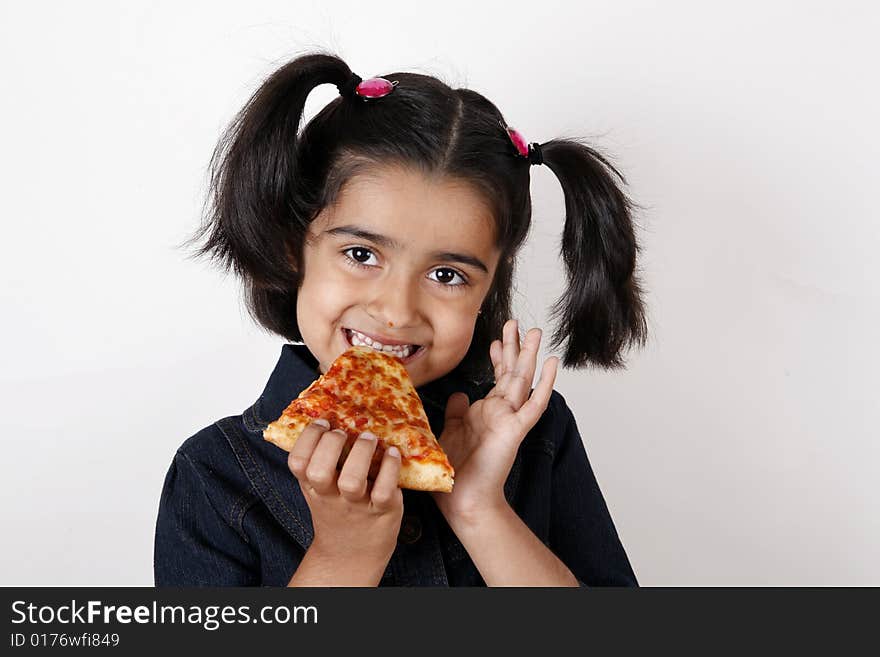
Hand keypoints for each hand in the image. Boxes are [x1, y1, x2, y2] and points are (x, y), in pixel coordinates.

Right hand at [287, 420, 403, 566]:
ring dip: (361, 453)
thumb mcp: (320, 490)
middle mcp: (330, 497)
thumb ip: (320, 461)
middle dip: (330, 444)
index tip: (322, 422)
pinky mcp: (383, 511)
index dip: (308, 438)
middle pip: (319, 470)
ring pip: (352, 480)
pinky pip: (385, 490)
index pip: (297, 462)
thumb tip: (329, 414)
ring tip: (369, 438)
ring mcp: (356, 505)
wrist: (352, 555)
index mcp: (313, 487)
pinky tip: (392, 454)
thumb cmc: (338, 511)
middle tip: (343, 432)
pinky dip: (390, 468)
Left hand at [432, 319, 558, 521]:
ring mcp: (510, 419)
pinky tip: (552, 363)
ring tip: (536, 331)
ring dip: (530, 355)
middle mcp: (500, 412)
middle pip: (510, 372)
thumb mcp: (451, 431)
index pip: (495, 378)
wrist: (463, 500)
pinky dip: (544, 383)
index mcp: (485, 412)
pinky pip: (533, 404)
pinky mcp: (515, 430)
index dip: (496, 357)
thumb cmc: (456, 472)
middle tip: (514, 321)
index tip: (495, 338)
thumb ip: (458, 412)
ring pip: (523, 381)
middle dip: (513, 346)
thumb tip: (459, 394)